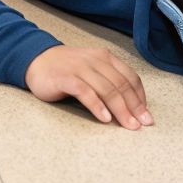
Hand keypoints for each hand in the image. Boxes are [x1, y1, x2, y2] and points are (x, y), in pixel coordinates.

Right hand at [24, 45, 152, 129]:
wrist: (37, 61)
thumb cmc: (67, 70)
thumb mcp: (92, 70)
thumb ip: (109, 82)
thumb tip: (131, 106)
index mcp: (105, 58)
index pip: (130, 77)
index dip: (140, 97)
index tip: (146, 115)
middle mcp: (95, 60)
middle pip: (121, 85)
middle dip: (134, 106)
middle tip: (142, 124)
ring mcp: (80, 68)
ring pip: (107, 89)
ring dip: (120, 109)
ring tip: (128, 125)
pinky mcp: (66, 78)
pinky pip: (86, 92)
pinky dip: (97, 106)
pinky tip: (105, 118)